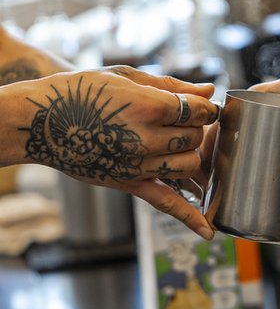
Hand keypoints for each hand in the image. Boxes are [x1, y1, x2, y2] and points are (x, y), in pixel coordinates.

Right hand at [7, 65, 219, 238]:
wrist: (42, 121)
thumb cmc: (83, 91)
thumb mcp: (126, 77)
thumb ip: (171, 85)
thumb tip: (209, 90)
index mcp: (148, 106)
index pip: (197, 111)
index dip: (203, 107)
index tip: (199, 105)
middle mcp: (145, 139)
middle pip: (194, 138)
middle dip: (195, 128)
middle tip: (182, 121)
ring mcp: (137, 165)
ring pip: (188, 166)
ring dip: (191, 155)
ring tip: (178, 144)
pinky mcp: (129, 185)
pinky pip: (166, 204)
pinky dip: (190, 218)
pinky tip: (209, 231)